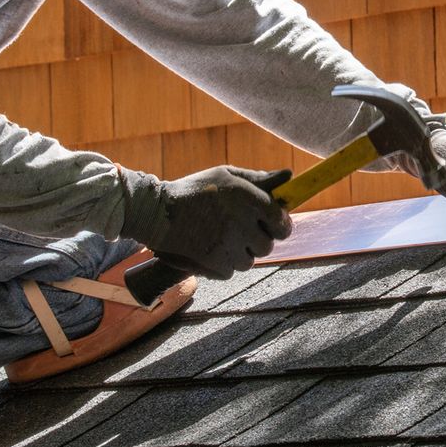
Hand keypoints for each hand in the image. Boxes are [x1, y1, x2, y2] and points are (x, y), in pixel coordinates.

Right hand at [125, 165, 291, 278]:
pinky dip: (223, 263)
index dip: (280, 225)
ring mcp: (228, 245)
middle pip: (267, 245)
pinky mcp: (214, 263)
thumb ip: (258, 179)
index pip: (281, 221)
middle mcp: (241, 222)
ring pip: (250, 261)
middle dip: (257, 240)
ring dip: (240, 253)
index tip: (273, 225)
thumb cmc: (194, 190)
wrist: (157, 212)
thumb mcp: (226, 175)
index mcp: (247, 197)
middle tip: (240, 230)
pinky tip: (209, 247)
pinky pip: (231, 271)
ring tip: (220, 237)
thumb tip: (288, 177)